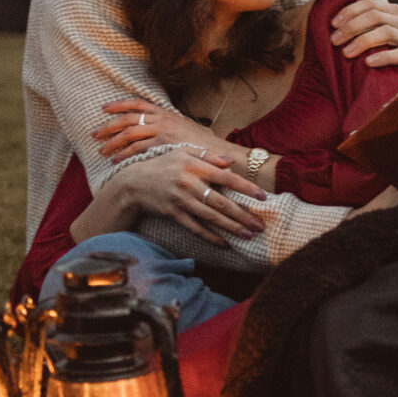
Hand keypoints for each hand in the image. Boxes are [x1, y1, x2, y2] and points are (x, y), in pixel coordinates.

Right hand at [73, 146, 267, 247]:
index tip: (263, 197)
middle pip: (222, 202)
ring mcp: (181, 200)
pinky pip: (196, 228)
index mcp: (195, 166)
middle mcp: (189, 183)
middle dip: (243, 215)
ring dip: (232, 228)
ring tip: (249, 235)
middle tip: (261, 225)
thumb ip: (208, 156)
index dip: (246, 188)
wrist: (134, 182)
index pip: (226, 178)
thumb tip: (231, 162)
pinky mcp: (173, 214)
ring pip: (211, 217)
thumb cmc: (163, 165)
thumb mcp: (183, 153)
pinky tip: (225, 243)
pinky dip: (211, 237)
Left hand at [93, 98, 229, 162]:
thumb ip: (170, 128)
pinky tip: (116, 162)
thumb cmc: (203, 146)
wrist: (218, 154)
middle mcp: (161, 119)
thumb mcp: (186, 129)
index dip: (119, 105)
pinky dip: (124, 156)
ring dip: (113, 143)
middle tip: (95, 135)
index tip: (104, 108)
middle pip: (128, 118)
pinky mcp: (162, 146)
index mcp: (165, 112)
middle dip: (109, 126)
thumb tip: (159, 132)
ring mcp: (161, 131)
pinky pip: (137, 149)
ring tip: (101, 151)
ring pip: (129, 134)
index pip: (137, 103)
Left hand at [330, 0, 397, 73]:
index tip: (332, 24)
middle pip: (376, 17)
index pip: (370, 4)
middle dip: (352, 27)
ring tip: (346, 53)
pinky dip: (383, 58)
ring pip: (386, 33)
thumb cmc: (389, 49)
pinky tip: (368, 63)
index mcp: (394, 12)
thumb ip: (368, 5)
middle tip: (334, 40)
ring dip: (363, 41)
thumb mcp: (377, 27)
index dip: (350, 12)